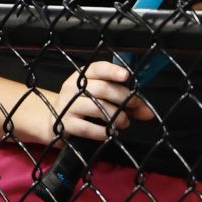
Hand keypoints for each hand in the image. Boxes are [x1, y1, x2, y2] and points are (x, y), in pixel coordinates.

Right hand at [39, 62, 154, 145]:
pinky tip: (110, 133)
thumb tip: (149, 113)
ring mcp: (67, 106)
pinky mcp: (65, 124)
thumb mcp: (101, 99)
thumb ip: (126, 104)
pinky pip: (87, 128)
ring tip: (124, 122)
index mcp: (81, 76)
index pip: (97, 68)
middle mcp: (72, 88)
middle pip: (101, 88)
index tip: (127, 76)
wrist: (52, 121)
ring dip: (115, 116)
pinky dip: (102, 131)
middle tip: (134, 105)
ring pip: (96, 107)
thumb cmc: (83, 107)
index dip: (112, 71)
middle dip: (122, 97)